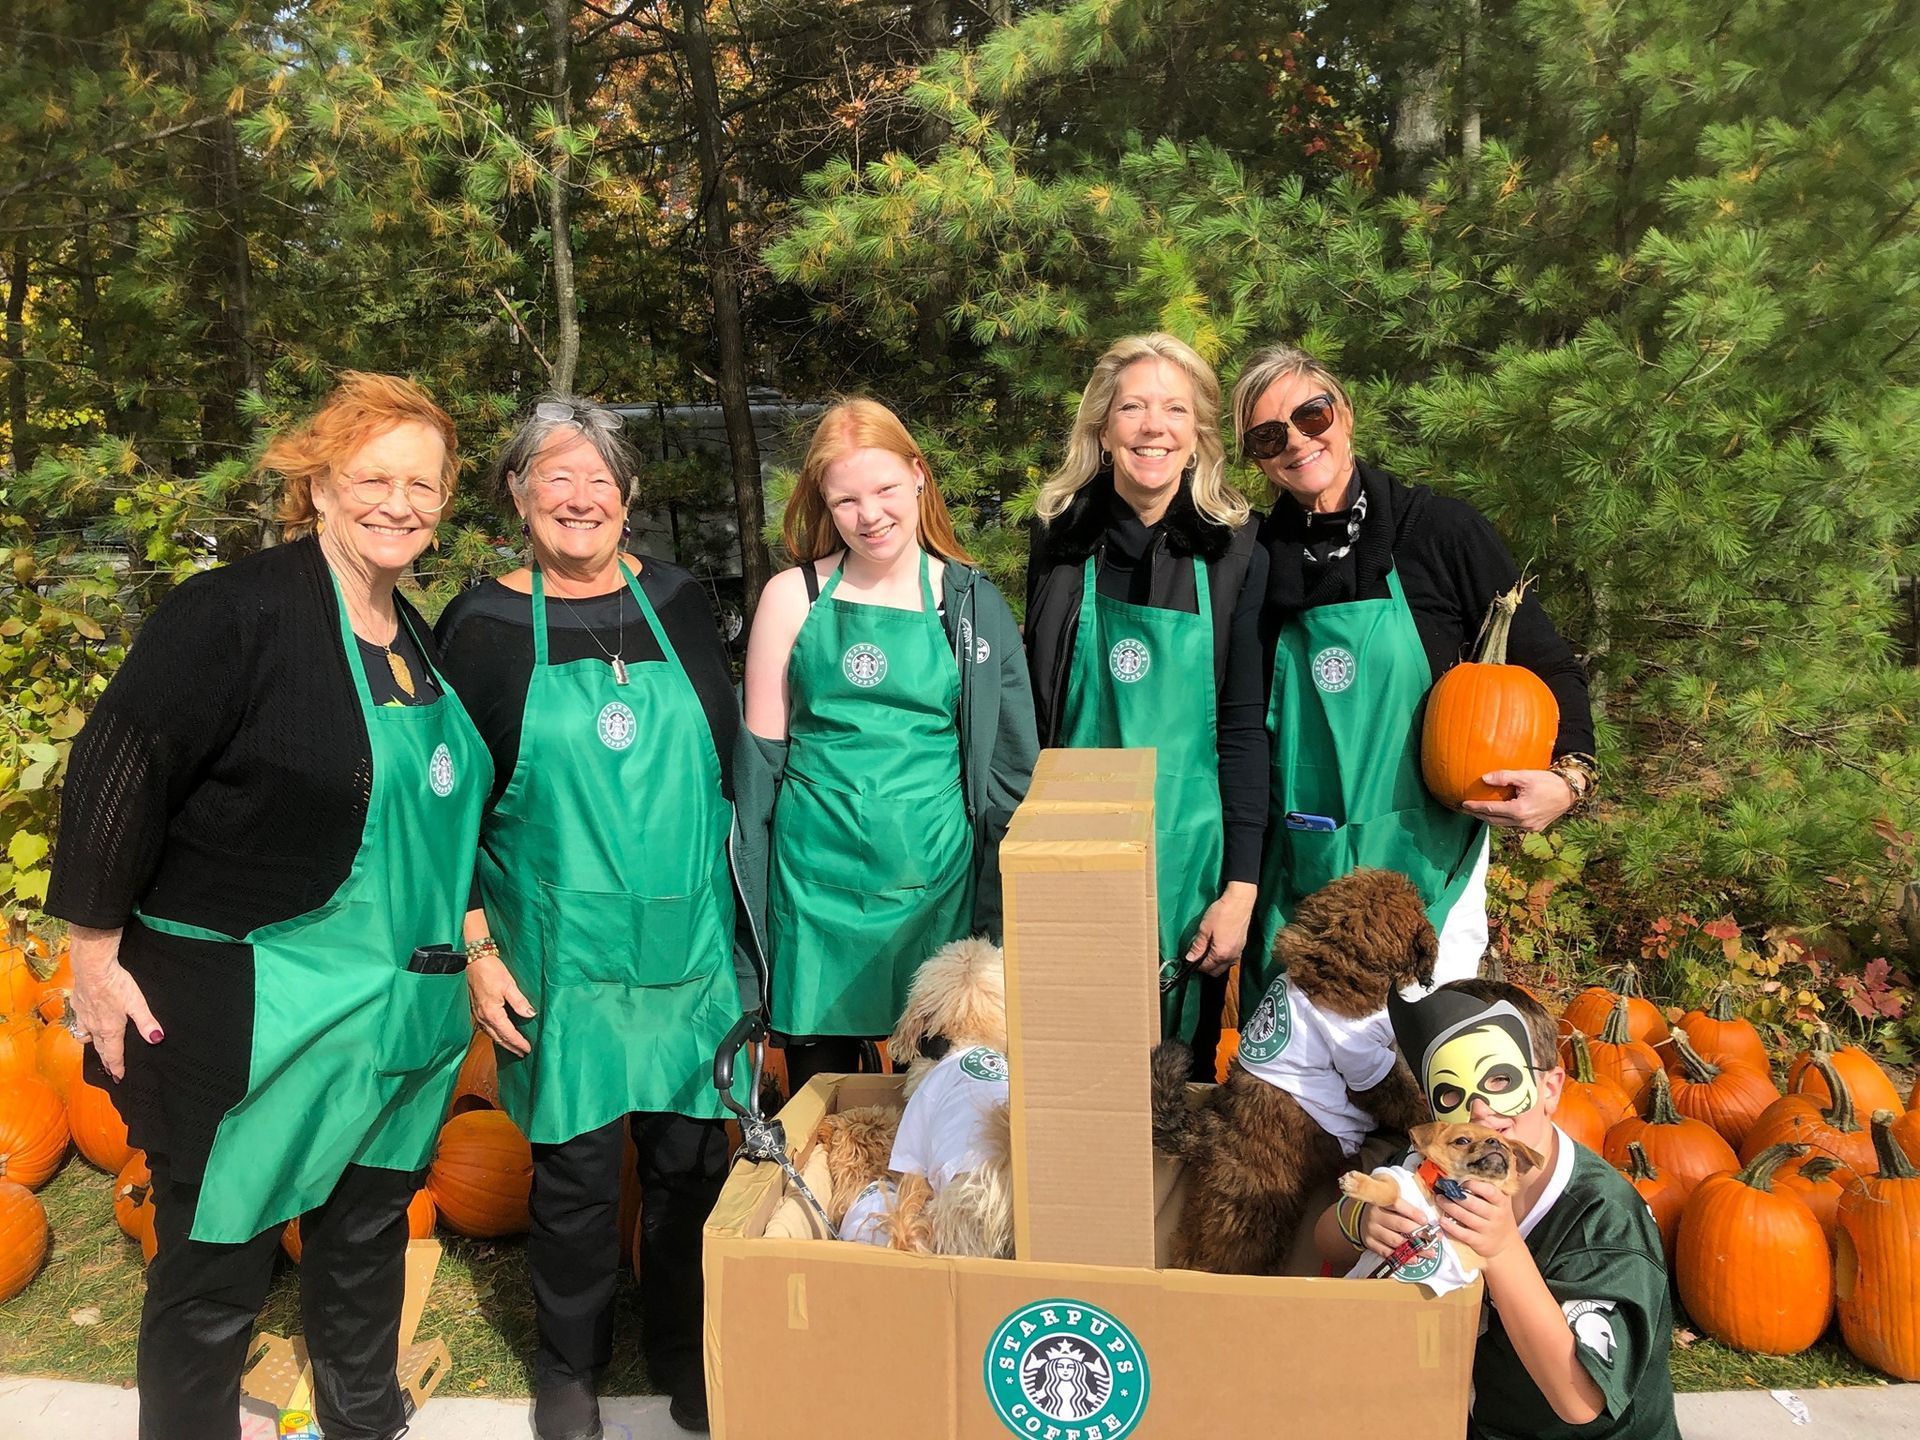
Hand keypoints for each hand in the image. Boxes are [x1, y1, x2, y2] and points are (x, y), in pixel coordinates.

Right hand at [68, 923, 161, 1081]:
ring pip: (85, 1036)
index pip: (114, 1054)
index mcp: (110, 1029)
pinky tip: (86, 1021)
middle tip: (110, 1070)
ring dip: (92, 1044)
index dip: (117, 1067)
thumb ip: (147, 1022)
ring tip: (98, 1047)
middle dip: (106, 1060)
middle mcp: (94, 1027)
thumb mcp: (137, 1003)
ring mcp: (83, 1016)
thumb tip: (157, 1039)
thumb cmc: (116, 985)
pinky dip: (83, 1026)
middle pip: (100, 1048)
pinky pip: (79, 1022)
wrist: (92, 968)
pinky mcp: (77, 1005)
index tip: (119, 1077)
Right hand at [468, 951, 535, 1056]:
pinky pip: (487, 1027)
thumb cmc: (491, 970)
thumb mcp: (509, 985)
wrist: (473, 960)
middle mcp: (483, 1017)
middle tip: (522, 1053)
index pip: (508, 1033)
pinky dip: (495, 1033)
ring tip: (513, 1047)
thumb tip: (530, 1014)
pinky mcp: (476, 1009)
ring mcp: (478, 1014)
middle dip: (510, 1046)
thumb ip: (519, 1002)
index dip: (518, 1043)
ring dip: (503, 1042)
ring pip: (491, 1034)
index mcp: (492, 1013)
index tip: (528, 1049)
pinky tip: (500, 1033)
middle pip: (498, 1037)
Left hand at [1185, 881, 1256, 976]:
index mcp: (1221, 954)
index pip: (1206, 968)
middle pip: (1216, 971)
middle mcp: (1231, 957)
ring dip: (1215, 963)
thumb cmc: (1222, 913)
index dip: (1196, 966)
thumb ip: (1197, 946)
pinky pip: (1231, 959)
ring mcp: (1238, 952)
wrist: (1239, 902)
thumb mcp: (1205, 929)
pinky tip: (1217, 948)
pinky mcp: (1242, 946)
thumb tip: (1190, 958)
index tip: (1190, 959)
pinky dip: (1223, 958)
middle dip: (1206, 967)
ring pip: (1224, 966)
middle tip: (1197, 956)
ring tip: (1206, 951)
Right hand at [1360, 1197, 1431, 1261]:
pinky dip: (1403, 1257)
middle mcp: (1375, 1215)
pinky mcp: (1370, 1243)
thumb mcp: (1390, 1200)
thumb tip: (1429, 1216)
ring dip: (1415, 1248)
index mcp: (1381, 1201)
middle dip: (1419, 1233)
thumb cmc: (1382, 1208)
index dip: (1413, 1213)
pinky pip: (1388, 1252)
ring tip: (1429, 1252)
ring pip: (1396, 1241)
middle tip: (1433, 1238)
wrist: (1360, 1216)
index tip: (1426, 1221)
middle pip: (1400, 1225)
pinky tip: (1415, 1258)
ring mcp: (1372, 1230)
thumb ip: (1406, 1206)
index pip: (1398, 1205)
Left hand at [1437, 1177, 1521, 1261]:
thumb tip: (1476, 1165)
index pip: (1489, 1191)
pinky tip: (1441, 1219)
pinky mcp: (1479, 1242)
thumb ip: (1491, 1187)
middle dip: (1456, 1196)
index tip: (1461, 1181)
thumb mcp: (1501, 1201)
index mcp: (1501, 1202)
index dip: (1473, 1185)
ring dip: (1449, 1207)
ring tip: (1439, 1199)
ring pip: (1466, 1217)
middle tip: (1443, 1189)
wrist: (1506, 1244)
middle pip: (1473, 1204)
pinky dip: (1450, 1227)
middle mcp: (1496, 1216)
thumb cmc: (1499, 1216)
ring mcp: (1487, 1230)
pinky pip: (1463, 1234)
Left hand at [1460, 769, 1575, 832]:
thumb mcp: (1525, 776)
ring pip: (1504, 824)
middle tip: (1466, 809)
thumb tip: (1484, 778)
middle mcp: (1523, 823)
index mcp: (1519, 811)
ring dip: (1490, 818)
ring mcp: (1529, 827)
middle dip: (1479, 815)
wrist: (1571, 791)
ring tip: (1478, 811)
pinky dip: (1503, 819)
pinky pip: (1514, 825)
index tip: (1463, 804)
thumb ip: (1504, 777)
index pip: (1491, 810)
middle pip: (1494, 820)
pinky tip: (1498, 813)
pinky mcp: (1535, 828)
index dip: (1475, 807)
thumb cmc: (1548, 781)